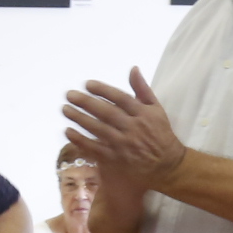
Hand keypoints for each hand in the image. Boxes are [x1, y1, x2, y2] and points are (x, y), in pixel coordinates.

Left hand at [60, 68, 188, 188]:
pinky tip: (68, 132)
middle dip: (86, 103)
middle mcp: (132, 127)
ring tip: (65, 109)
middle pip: (106, 113)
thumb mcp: (156, 109)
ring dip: (80, 119)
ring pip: (98, 129)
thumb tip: (133, 69)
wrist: (166, 164)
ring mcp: (123, 144)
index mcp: (143, 113)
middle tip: (69, 95)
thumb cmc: (160, 133)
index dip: (103, 90)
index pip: (120, 98)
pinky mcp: (115, 158)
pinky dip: (80, 140)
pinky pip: (94, 148)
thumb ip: (143, 89)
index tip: (87, 84)